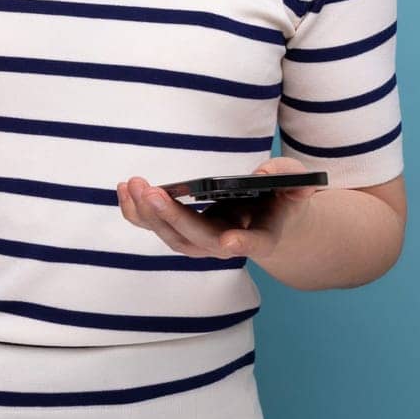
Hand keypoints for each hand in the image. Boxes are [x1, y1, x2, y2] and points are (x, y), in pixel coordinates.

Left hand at [117, 156, 320, 259]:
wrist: (268, 218)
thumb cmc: (281, 199)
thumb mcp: (295, 183)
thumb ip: (289, 178)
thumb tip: (265, 173)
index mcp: (261, 236)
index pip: (254, 243)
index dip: (242, 243)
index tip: (230, 243)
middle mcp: (227, 245)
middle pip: (198, 240)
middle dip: (173, 218)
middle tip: (152, 192)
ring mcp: (201, 241)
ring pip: (171, 237)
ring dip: (148, 214)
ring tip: (134, 186)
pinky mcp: (181, 231)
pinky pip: (155, 226)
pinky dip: (136, 212)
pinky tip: (124, 189)